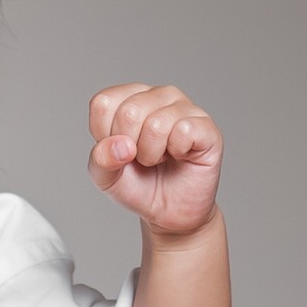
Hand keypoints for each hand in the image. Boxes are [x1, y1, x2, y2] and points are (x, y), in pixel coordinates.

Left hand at [86, 84, 223, 238]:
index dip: (104, 135)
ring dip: (153, 154)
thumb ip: (101, 159)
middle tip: (142, 157)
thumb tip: (121, 145)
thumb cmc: (137, 185)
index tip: (118, 149)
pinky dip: (176, 152)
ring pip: (156, 124)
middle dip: (130, 148)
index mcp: (127, 98)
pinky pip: (183, 131)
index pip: (103, 103)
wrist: (169, 211)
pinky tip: (180, 155)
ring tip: (161, 157)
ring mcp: (184, 106)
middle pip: (129, 112)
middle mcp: (157, 95)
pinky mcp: (205, 125)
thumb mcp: (105, 177)